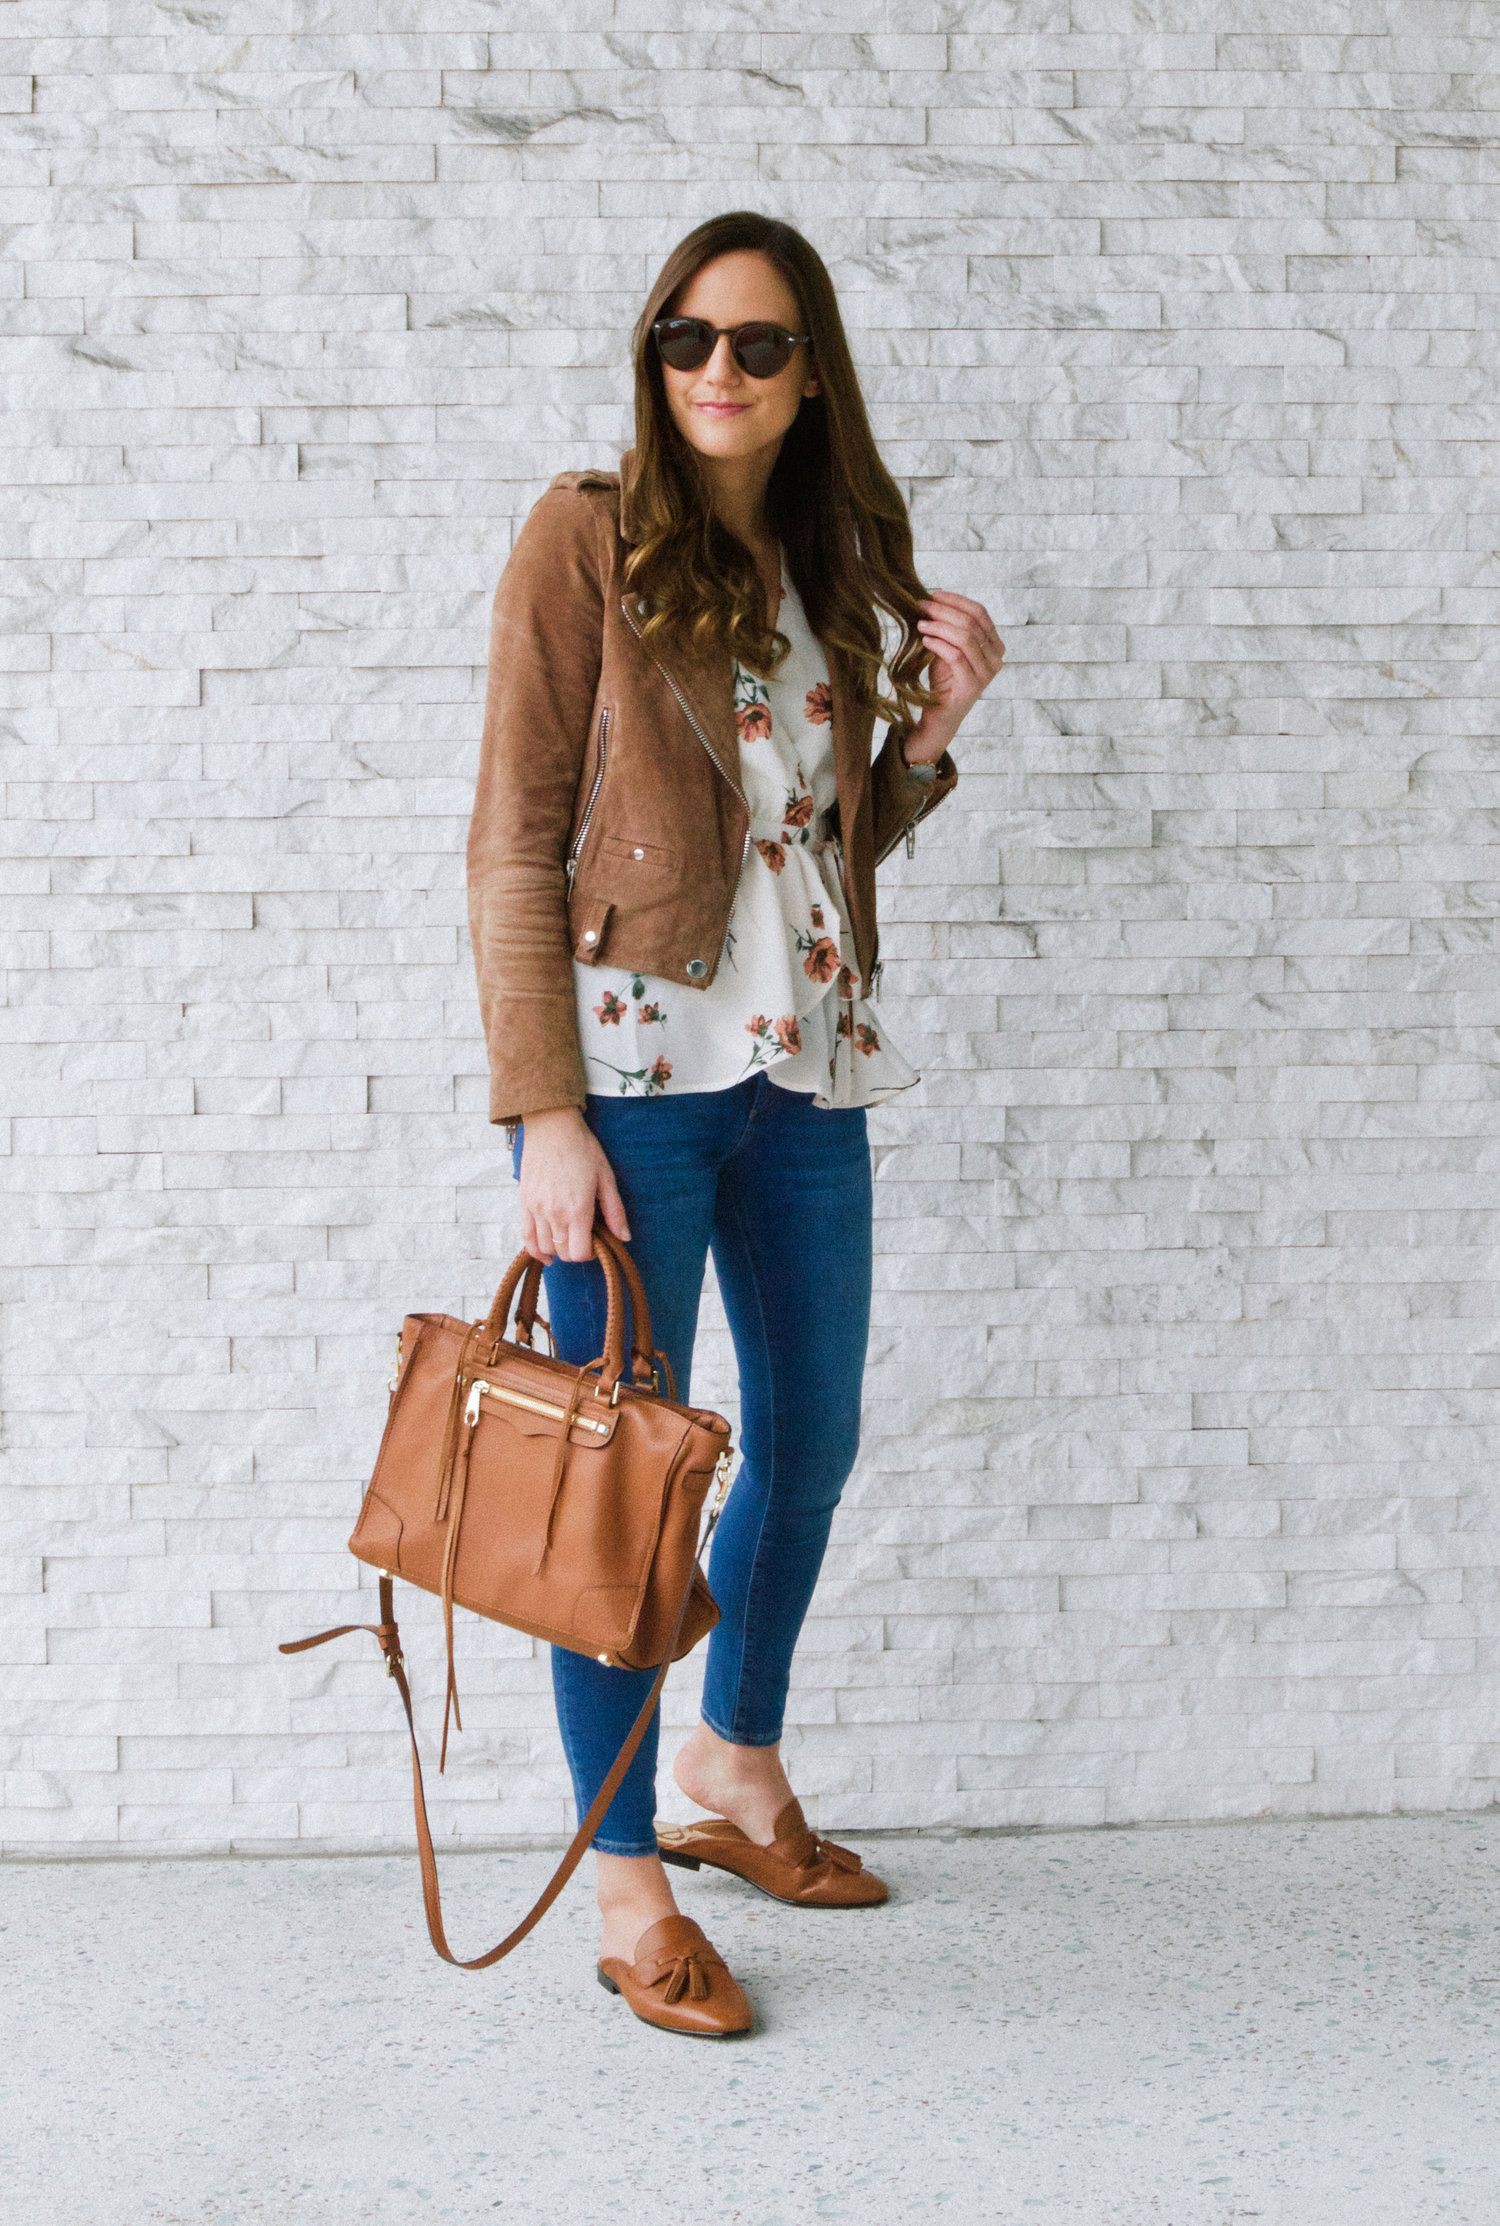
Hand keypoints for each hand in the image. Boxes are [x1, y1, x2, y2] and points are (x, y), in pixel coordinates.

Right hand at [515, 1107, 632, 1264]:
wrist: (552, 1127)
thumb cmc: (582, 1148)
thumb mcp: (606, 1177)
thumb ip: (615, 1211)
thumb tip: (624, 1237)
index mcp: (577, 1209)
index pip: (580, 1253)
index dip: (591, 1253)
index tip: (597, 1241)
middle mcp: (554, 1213)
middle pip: (564, 1253)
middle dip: (577, 1250)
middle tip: (586, 1235)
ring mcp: (536, 1209)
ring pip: (546, 1247)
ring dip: (559, 1249)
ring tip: (569, 1236)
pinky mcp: (524, 1203)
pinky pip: (526, 1237)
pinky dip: (536, 1250)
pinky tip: (547, 1254)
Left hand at [906, 590, 1004, 758]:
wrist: (939, 715)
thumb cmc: (943, 680)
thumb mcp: (948, 647)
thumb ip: (949, 627)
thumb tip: (932, 599)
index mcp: (995, 645)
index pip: (980, 613)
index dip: (956, 600)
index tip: (934, 594)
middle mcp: (996, 658)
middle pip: (972, 623)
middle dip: (944, 610)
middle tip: (922, 606)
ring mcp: (986, 673)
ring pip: (965, 638)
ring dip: (939, 626)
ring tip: (921, 623)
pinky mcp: (972, 686)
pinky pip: (956, 656)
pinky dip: (939, 644)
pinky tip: (925, 640)